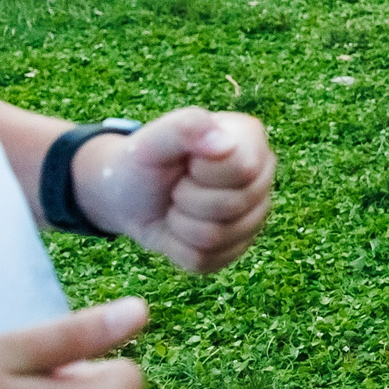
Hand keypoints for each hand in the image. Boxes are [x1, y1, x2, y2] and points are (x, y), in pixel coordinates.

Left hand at [76, 108, 275, 273]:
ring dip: (180, 225)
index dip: (203, 173)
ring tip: (175, 207)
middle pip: (233, 206)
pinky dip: (178, 249)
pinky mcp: (237, 247)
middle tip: (176, 187)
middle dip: (187, 200)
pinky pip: (208, 260)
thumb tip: (226, 144)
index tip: (185, 163)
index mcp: (250, 141)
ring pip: (218, 237)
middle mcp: (261, 177)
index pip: (244, 169)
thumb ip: (185, 128)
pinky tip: (177, 229)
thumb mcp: (152, 140)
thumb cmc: (142, 163)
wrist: (127, 197)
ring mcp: (254, 215)